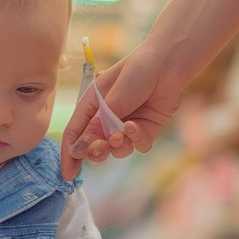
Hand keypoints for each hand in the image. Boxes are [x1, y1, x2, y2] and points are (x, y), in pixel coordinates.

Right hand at [60, 41, 185, 180]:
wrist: (169, 63)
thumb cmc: (136, 71)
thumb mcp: (111, 99)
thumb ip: (97, 126)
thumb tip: (79, 149)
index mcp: (91, 105)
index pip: (75, 134)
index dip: (69, 155)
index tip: (68, 175)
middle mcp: (107, 117)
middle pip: (94, 146)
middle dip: (96, 151)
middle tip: (101, 147)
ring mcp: (126, 125)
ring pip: (117, 150)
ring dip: (117, 146)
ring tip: (121, 133)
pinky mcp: (146, 129)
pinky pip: (138, 146)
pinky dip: (136, 140)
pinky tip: (136, 126)